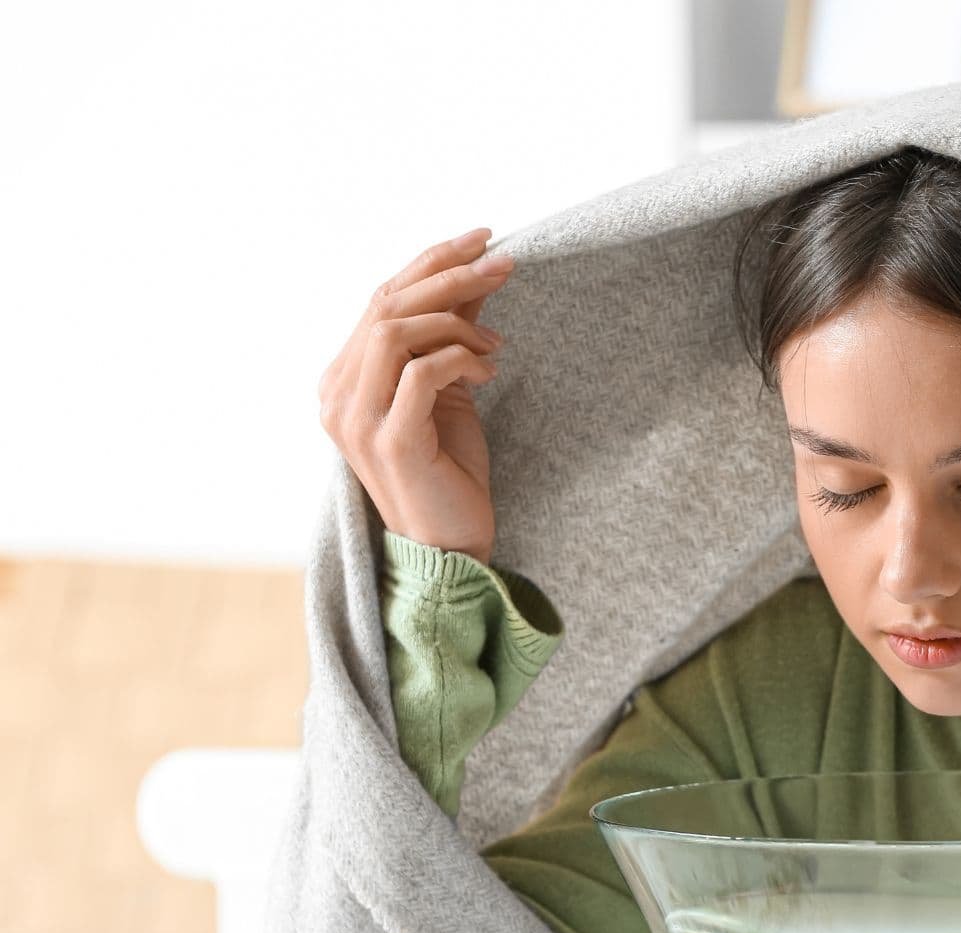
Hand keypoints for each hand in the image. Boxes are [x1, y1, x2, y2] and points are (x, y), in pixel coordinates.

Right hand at [318, 227, 514, 564]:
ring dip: (456, 321)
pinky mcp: (389, 441)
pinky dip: (460, 360)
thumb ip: (452, 336)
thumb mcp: (451, 390)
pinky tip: (488, 373)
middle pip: (386, 304)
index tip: (483, 239)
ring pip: (395, 330)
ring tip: (495, 344)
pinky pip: (421, 372)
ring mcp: (356, 419)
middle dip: (451, 274)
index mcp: (343, 380)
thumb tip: (477, 277)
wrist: (451, 546)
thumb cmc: (449, 471)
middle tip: (504, 262)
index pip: (381, 299)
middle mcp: (337, 395)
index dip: (431, 262)